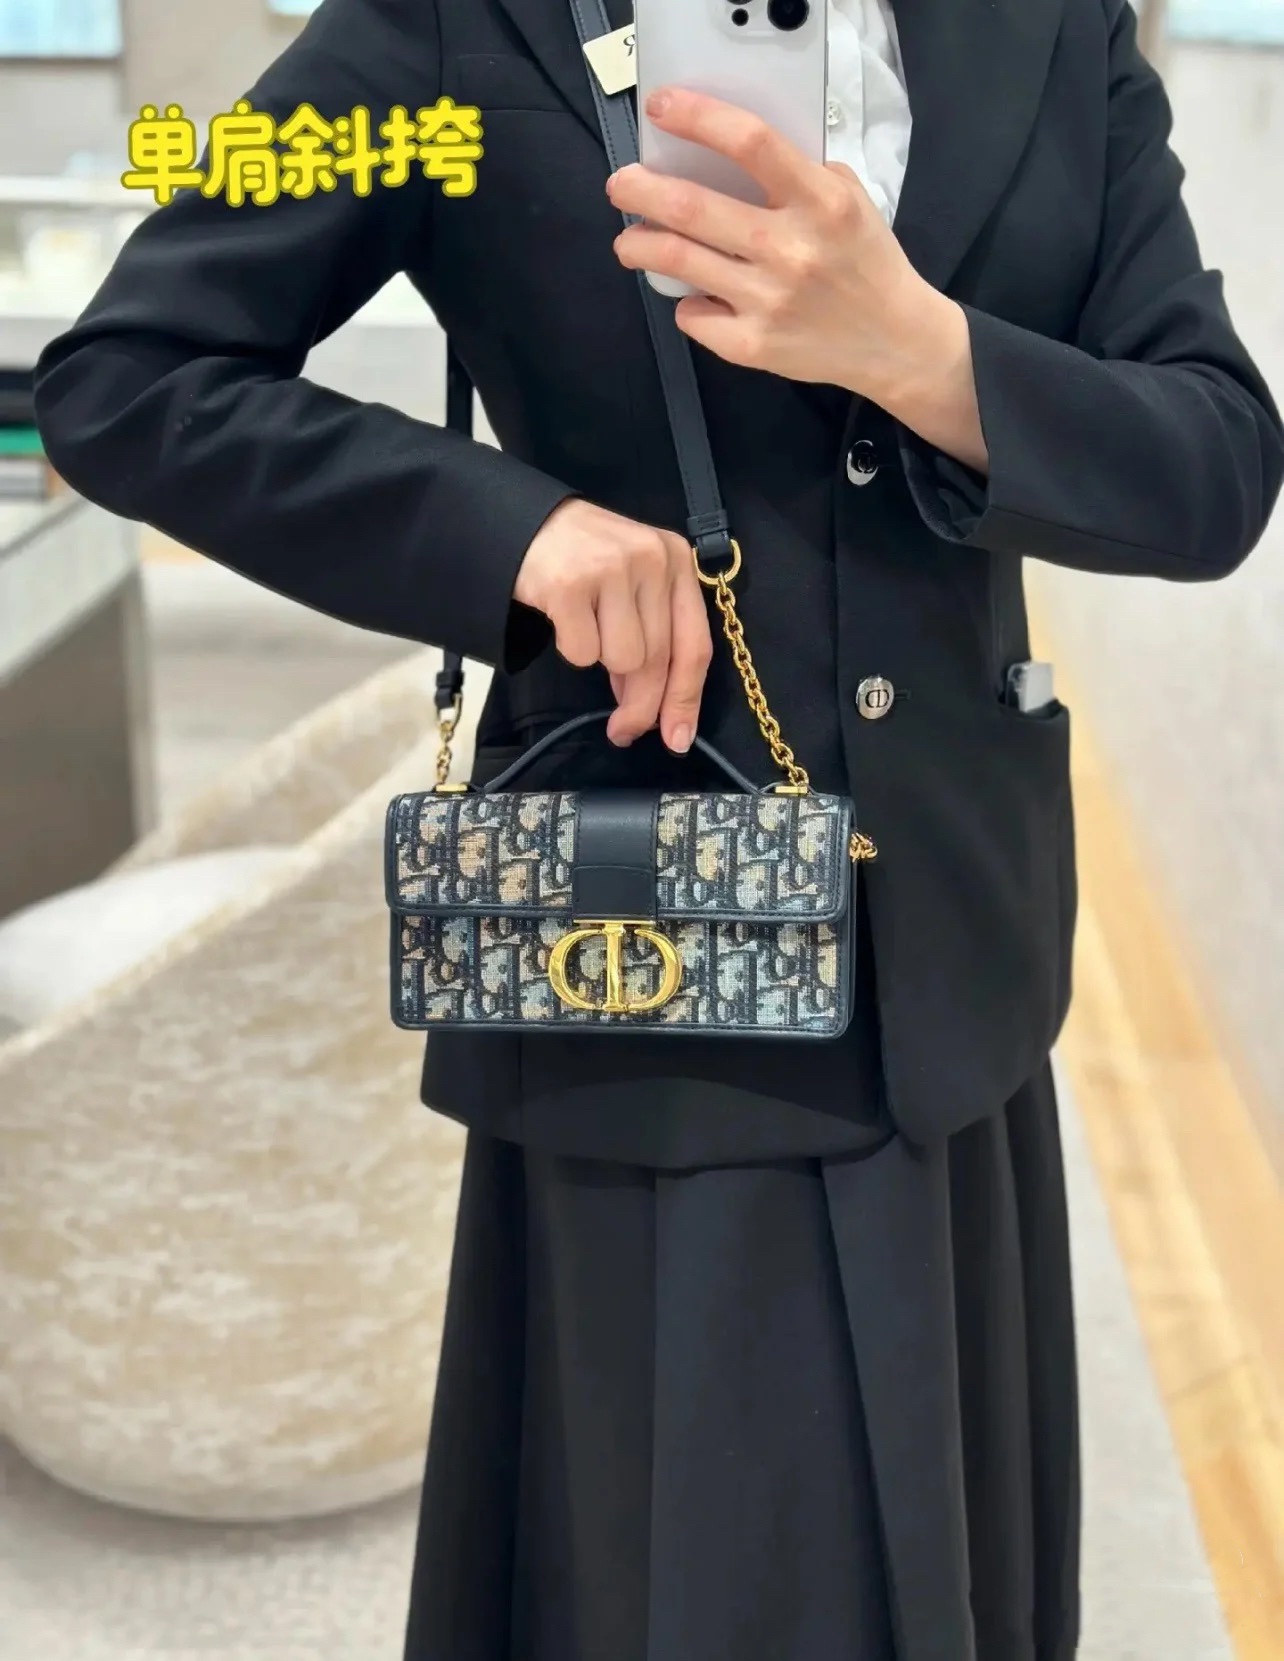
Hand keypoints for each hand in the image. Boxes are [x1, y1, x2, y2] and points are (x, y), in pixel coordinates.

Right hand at [513, 497, 712, 750]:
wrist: (528, 525)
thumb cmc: (587, 562)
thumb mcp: (635, 585)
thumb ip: (654, 635)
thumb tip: (657, 705)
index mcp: (677, 561)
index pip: (695, 645)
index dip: (687, 700)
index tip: (678, 738)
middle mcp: (652, 559)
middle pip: (658, 662)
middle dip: (641, 707)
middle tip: (623, 731)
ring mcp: (612, 569)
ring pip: (622, 660)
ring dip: (601, 661)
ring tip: (586, 629)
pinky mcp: (570, 583)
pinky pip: (582, 652)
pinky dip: (572, 647)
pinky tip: (564, 617)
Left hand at [607, 88, 985, 471]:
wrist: (894, 342)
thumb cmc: (866, 264)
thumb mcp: (850, 202)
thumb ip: (800, 175)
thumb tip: (729, 154)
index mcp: (820, 202)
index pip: (750, 144)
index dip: (698, 118)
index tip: (661, 108)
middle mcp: (790, 249)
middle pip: (692, 207)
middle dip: (640, 190)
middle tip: (620, 183)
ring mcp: (767, 301)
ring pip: (678, 262)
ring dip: (638, 246)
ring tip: (629, 241)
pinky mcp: (752, 346)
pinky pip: (694, 316)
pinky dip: (687, 304)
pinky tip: (698, 297)